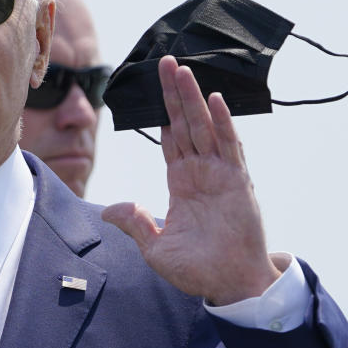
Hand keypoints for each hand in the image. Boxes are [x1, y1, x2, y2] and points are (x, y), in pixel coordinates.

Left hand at [101, 56, 280, 305]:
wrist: (231, 285)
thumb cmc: (197, 270)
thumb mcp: (156, 250)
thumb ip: (136, 225)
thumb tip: (110, 211)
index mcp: (181, 183)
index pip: (169, 139)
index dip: (162, 114)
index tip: (153, 88)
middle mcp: (200, 172)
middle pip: (185, 123)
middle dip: (174, 94)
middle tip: (165, 62)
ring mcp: (220, 174)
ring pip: (204, 127)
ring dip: (193, 98)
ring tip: (182, 70)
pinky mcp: (238, 182)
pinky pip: (229, 147)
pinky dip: (223, 122)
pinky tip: (213, 100)